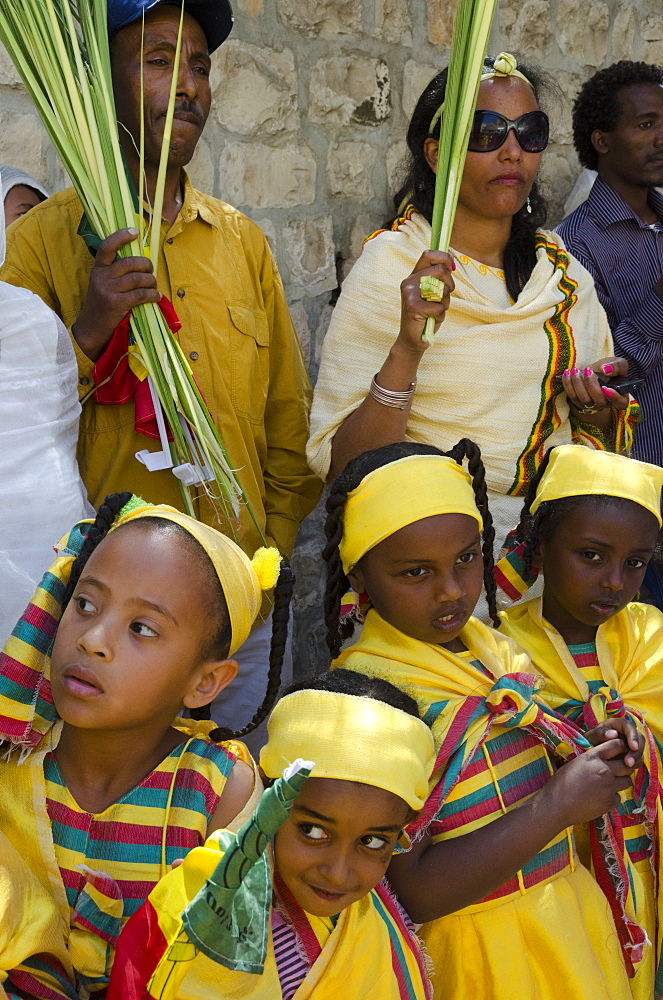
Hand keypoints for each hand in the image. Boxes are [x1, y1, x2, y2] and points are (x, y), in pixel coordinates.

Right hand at [72, 228, 160, 360]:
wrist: (92, 328)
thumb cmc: (102, 304)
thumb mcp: (102, 283)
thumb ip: (116, 272)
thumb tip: (142, 262)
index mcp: (98, 268)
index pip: (107, 247)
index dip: (121, 237)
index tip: (134, 231)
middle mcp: (101, 276)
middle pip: (130, 262)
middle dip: (146, 265)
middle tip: (150, 270)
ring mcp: (108, 290)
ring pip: (138, 279)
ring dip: (151, 282)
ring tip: (153, 286)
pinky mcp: (117, 303)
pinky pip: (141, 294)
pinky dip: (152, 295)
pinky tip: (156, 297)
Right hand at [396, 250, 454, 355]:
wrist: (412, 339)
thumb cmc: (426, 315)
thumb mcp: (434, 292)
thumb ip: (440, 276)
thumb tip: (451, 256)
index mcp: (414, 276)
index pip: (428, 254)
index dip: (444, 257)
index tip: (451, 266)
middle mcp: (409, 282)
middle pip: (440, 270)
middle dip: (450, 284)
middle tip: (445, 295)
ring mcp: (409, 294)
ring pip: (441, 288)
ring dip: (445, 302)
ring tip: (435, 309)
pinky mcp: (413, 307)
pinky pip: (439, 307)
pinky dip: (440, 315)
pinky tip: (431, 319)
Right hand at [543, 739, 633, 826]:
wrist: (556, 805)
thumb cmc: (561, 782)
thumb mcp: (576, 762)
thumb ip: (593, 759)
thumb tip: (605, 758)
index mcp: (593, 757)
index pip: (617, 745)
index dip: (620, 747)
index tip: (618, 751)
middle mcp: (604, 770)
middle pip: (627, 764)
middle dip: (624, 766)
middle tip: (617, 770)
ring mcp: (609, 787)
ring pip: (627, 780)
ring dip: (621, 781)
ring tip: (608, 784)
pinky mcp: (610, 802)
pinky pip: (619, 796)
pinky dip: (612, 797)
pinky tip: (600, 798)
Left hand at [563, 357, 629, 413]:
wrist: (595, 370)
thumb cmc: (609, 368)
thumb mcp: (618, 363)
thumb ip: (617, 366)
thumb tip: (606, 370)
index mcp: (620, 395)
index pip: (621, 403)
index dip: (614, 398)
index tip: (606, 387)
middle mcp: (606, 403)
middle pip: (599, 402)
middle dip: (592, 386)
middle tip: (588, 371)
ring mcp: (592, 404)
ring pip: (585, 400)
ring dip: (578, 384)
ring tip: (575, 371)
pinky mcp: (579, 402)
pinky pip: (572, 396)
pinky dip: (568, 384)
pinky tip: (567, 373)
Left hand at [585, 717, 643, 769]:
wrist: (585, 754)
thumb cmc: (587, 742)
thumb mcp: (590, 737)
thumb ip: (600, 734)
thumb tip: (614, 734)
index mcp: (615, 725)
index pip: (629, 726)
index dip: (633, 736)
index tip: (633, 747)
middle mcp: (624, 733)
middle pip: (639, 738)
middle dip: (636, 751)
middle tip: (629, 763)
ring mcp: (628, 744)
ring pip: (640, 749)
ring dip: (636, 758)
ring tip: (628, 767)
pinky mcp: (630, 754)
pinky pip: (637, 758)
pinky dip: (635, 763)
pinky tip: (627, 769)